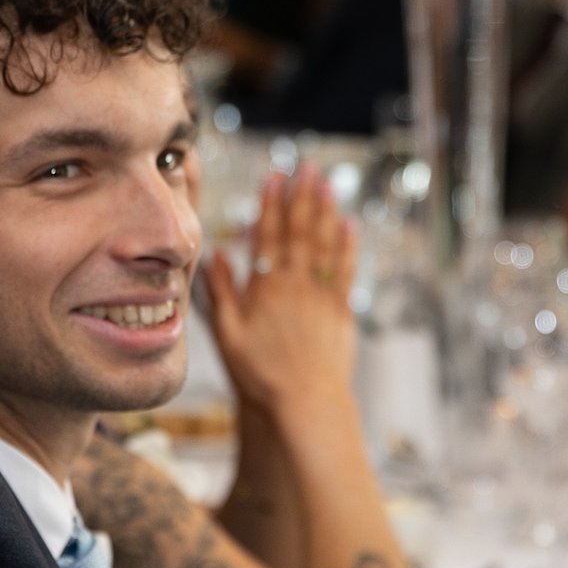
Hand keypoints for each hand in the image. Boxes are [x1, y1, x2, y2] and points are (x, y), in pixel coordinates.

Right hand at [202, 169, 359, 418]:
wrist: (304, 402)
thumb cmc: (260, 374)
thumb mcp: (228, 334)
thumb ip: (223, 292)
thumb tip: (218, 254)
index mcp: (267, 288)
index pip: (269, 235)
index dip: (271, 203)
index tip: (275, 175)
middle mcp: (297, 285)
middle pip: (300, 230)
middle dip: (302, 195)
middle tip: (306, 165)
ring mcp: (322, 295)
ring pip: (325, 244)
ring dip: (326, 210)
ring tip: (328, 183)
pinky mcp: (341, 311)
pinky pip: (345, 270)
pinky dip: (347, 244)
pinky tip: (349, 224)